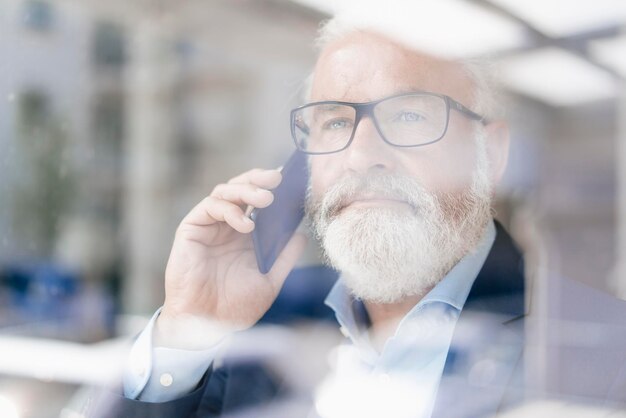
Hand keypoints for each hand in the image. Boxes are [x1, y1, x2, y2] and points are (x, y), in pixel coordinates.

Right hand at [155, 168, 306, 348]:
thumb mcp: (269, 280)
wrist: (207, 327)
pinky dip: (229, 210)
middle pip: (241, 189)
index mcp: (246, 236)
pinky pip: (209, 207)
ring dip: (246, 189)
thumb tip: (302, 235)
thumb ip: (284, 257)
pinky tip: (245, 224)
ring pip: (224, 191)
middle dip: (258, 178)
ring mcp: (209, 227)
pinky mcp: (191, 230)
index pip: (258, 201)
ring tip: (267, 198)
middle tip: (278, 178)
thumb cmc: (235, 307)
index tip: (292, 180)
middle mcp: (227, 226)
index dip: (272, 188)